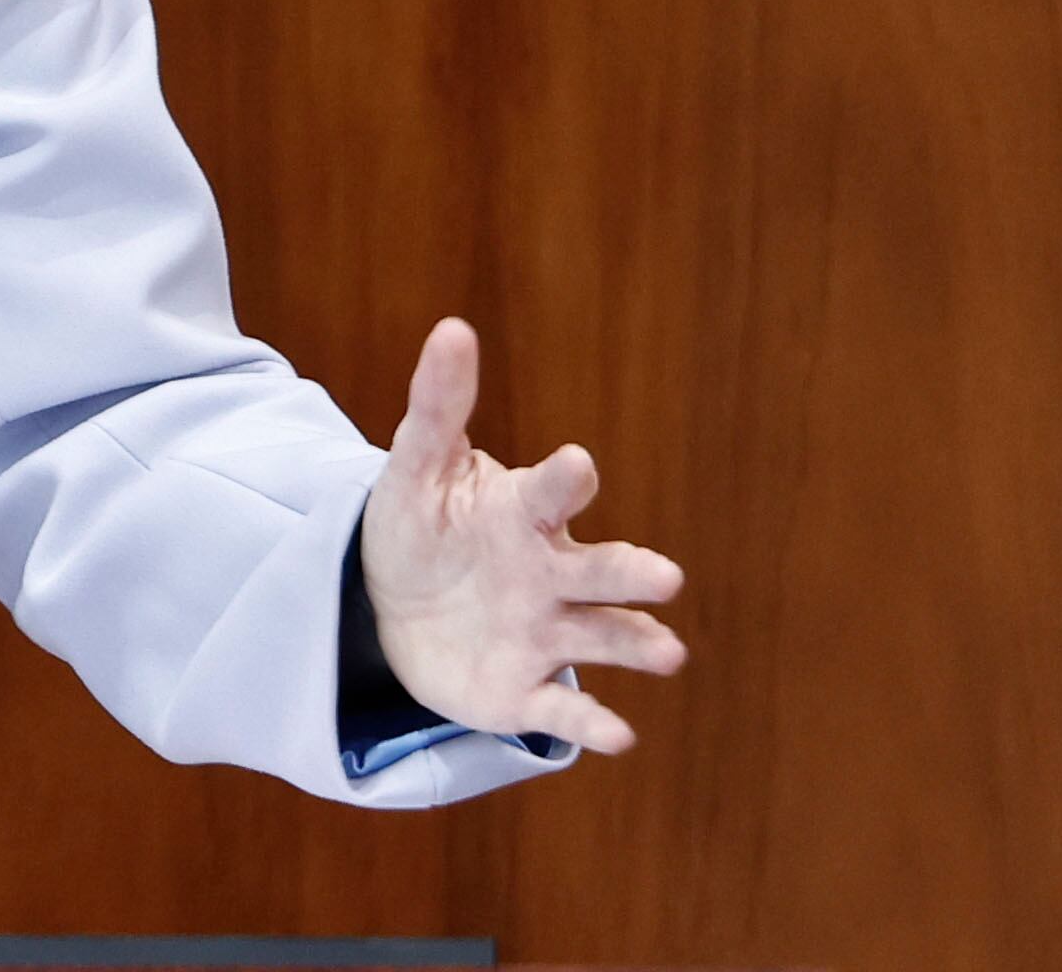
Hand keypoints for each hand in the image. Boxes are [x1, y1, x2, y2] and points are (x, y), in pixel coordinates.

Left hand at [359, 317, 686, 752]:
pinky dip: (592, 723)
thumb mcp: (416, 466)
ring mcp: (545, 633)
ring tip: (668, 652)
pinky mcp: (523, 689)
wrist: (393, 604)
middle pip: (600, 572)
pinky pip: (563, 708)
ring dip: (637, 645)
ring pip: (603, 639)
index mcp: (524, 515)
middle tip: (663, 575)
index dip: (564, 480)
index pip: (551, 493)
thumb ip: (437, 404)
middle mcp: (551, 575)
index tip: (574, 465)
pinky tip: (619, 734)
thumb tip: (453, 327)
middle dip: (631, 574)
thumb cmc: (422, 525)